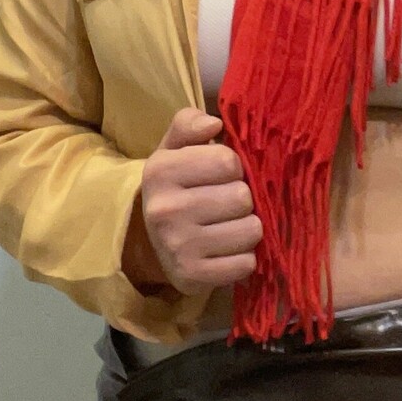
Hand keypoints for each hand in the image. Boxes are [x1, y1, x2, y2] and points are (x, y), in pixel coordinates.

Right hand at [128, 108, 262, 295]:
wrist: (150, 242)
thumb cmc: (175, 187)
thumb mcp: (174, 149)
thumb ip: (189, 123)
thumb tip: (214, 123)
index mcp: (160, 171)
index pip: (228, 161)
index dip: (233, 167)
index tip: (221, 175)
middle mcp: (165, 210)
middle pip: (242, 197)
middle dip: (243, 199)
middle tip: (227, 204)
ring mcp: (178, 247)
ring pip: (251, 231)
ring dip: (247, 228)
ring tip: (229, 226)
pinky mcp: (192, 277)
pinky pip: (246, 264)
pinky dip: (243, 257)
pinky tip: (226, 251)